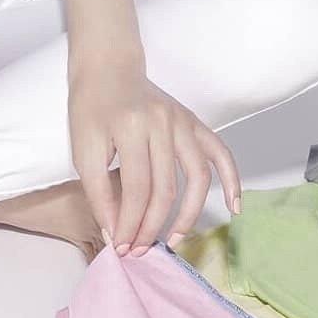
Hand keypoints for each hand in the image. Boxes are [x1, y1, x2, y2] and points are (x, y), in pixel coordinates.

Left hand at [67, 53, 241, 255]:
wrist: (107, 68)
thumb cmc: (91, 108)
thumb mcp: (82, 149)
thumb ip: (98, 192)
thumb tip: (115, 234)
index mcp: (132, 125)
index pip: (137, 189)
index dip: (130, 224)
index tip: (121, 247)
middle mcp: (162, 122)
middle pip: (166, 188)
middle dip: (152, 226)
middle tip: (139, 249)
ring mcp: (182, 120)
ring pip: (198, 177)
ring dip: (188, 214)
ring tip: (173, 240)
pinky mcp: (193, 121)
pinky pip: (220, 152)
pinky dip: (232, 180)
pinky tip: (234, 207)